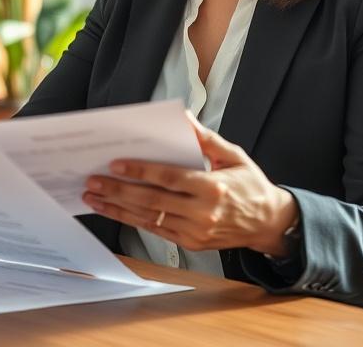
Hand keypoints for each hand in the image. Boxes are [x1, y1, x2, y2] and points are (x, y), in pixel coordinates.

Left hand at [82, 111, 298, 255]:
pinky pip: (155, 230)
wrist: (268, 223)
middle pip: (152, 201)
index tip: (116, 164)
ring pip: (148, 218)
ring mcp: (195, 232)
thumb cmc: (250, 185)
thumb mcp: (233, 155)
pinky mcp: (190, 243)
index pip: (169, 178)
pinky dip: (132, 220)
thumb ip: (206, 138)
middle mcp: (202, 212)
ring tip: (94, 197)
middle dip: (119, 190)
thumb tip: (184, 118)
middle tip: (94, 180)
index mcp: (213, 187)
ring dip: (118, 208)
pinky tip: (114, 211)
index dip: (141, 171)